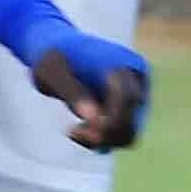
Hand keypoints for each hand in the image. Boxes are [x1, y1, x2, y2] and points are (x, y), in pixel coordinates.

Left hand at [28, 31, 148, 151]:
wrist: (57, 50)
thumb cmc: (53, 56)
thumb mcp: (52, 71)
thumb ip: (73, 92)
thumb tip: (95, 119)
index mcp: (126, 63)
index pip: (129, 99)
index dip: (108, 118)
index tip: (79, 126)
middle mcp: (137, 82)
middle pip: (132, 121)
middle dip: (103, 133)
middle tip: (72, 131)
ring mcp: (133, 98)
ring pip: (128, 135)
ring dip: (101, 141)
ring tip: (73, 131)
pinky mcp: (124, 111)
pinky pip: (117, 136)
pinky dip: (99, 140)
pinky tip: (75, 131)